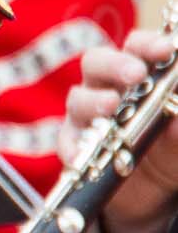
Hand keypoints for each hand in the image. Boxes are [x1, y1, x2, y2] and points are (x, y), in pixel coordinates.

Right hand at [63, 28, 177, 232]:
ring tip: (110, 106)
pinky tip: (80, 156)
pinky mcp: (76, 146)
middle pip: (97, 62)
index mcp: (136, 73)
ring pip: (78, 99)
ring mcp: (87, 116)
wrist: (157, 188)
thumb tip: (176, 118)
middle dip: (115, 65)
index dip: (147, 44)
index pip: (136, 47)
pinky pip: (66, 141)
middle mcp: (106, 87)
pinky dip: (72, 146)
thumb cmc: (171, 144)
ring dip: (93, 101)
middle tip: (136, 74)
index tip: (165, 50)